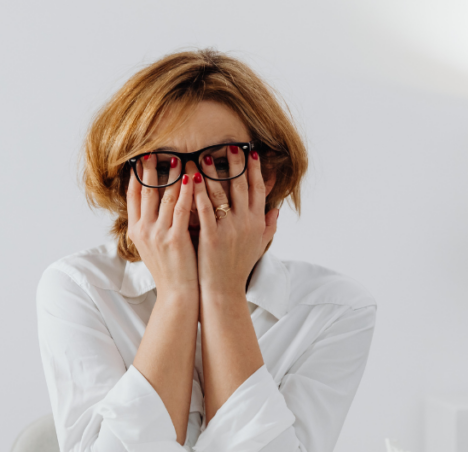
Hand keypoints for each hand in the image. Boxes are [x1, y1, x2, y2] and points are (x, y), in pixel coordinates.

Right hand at [126, 155, 199, 297]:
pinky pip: (182, 208)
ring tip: (178, 157)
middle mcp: (143, 230)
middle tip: (156, 150)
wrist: (177, 294)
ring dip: (172, 174)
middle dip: (151, 169)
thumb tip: (154, 203)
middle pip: (146, 191)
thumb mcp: (151, 246)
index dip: (137, 175)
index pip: (133, 196)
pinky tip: (192, 177)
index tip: (140, 158)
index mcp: (136, 230)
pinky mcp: (175, 238)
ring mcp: (158, 234)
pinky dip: (186, 191)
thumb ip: (150, 224)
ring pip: (165, 196)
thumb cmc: (169, 270)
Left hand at [192, 147, 279, 296]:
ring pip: (221, 194)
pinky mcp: (212, 238)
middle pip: (241, 186)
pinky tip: (191, 179)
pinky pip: (204, 210)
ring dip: (212, 173)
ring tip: (204, 156)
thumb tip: (276, 208)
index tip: (250, 151)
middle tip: (229, 144)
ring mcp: (229, 230)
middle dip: (236, 163)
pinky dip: (198, 193)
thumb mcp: (259, 246)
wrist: (224, 292)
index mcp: (257, 222)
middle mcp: (246, 223)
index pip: (258, 189)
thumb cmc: (238, 268)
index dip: (255, 169)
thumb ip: (269, 226)